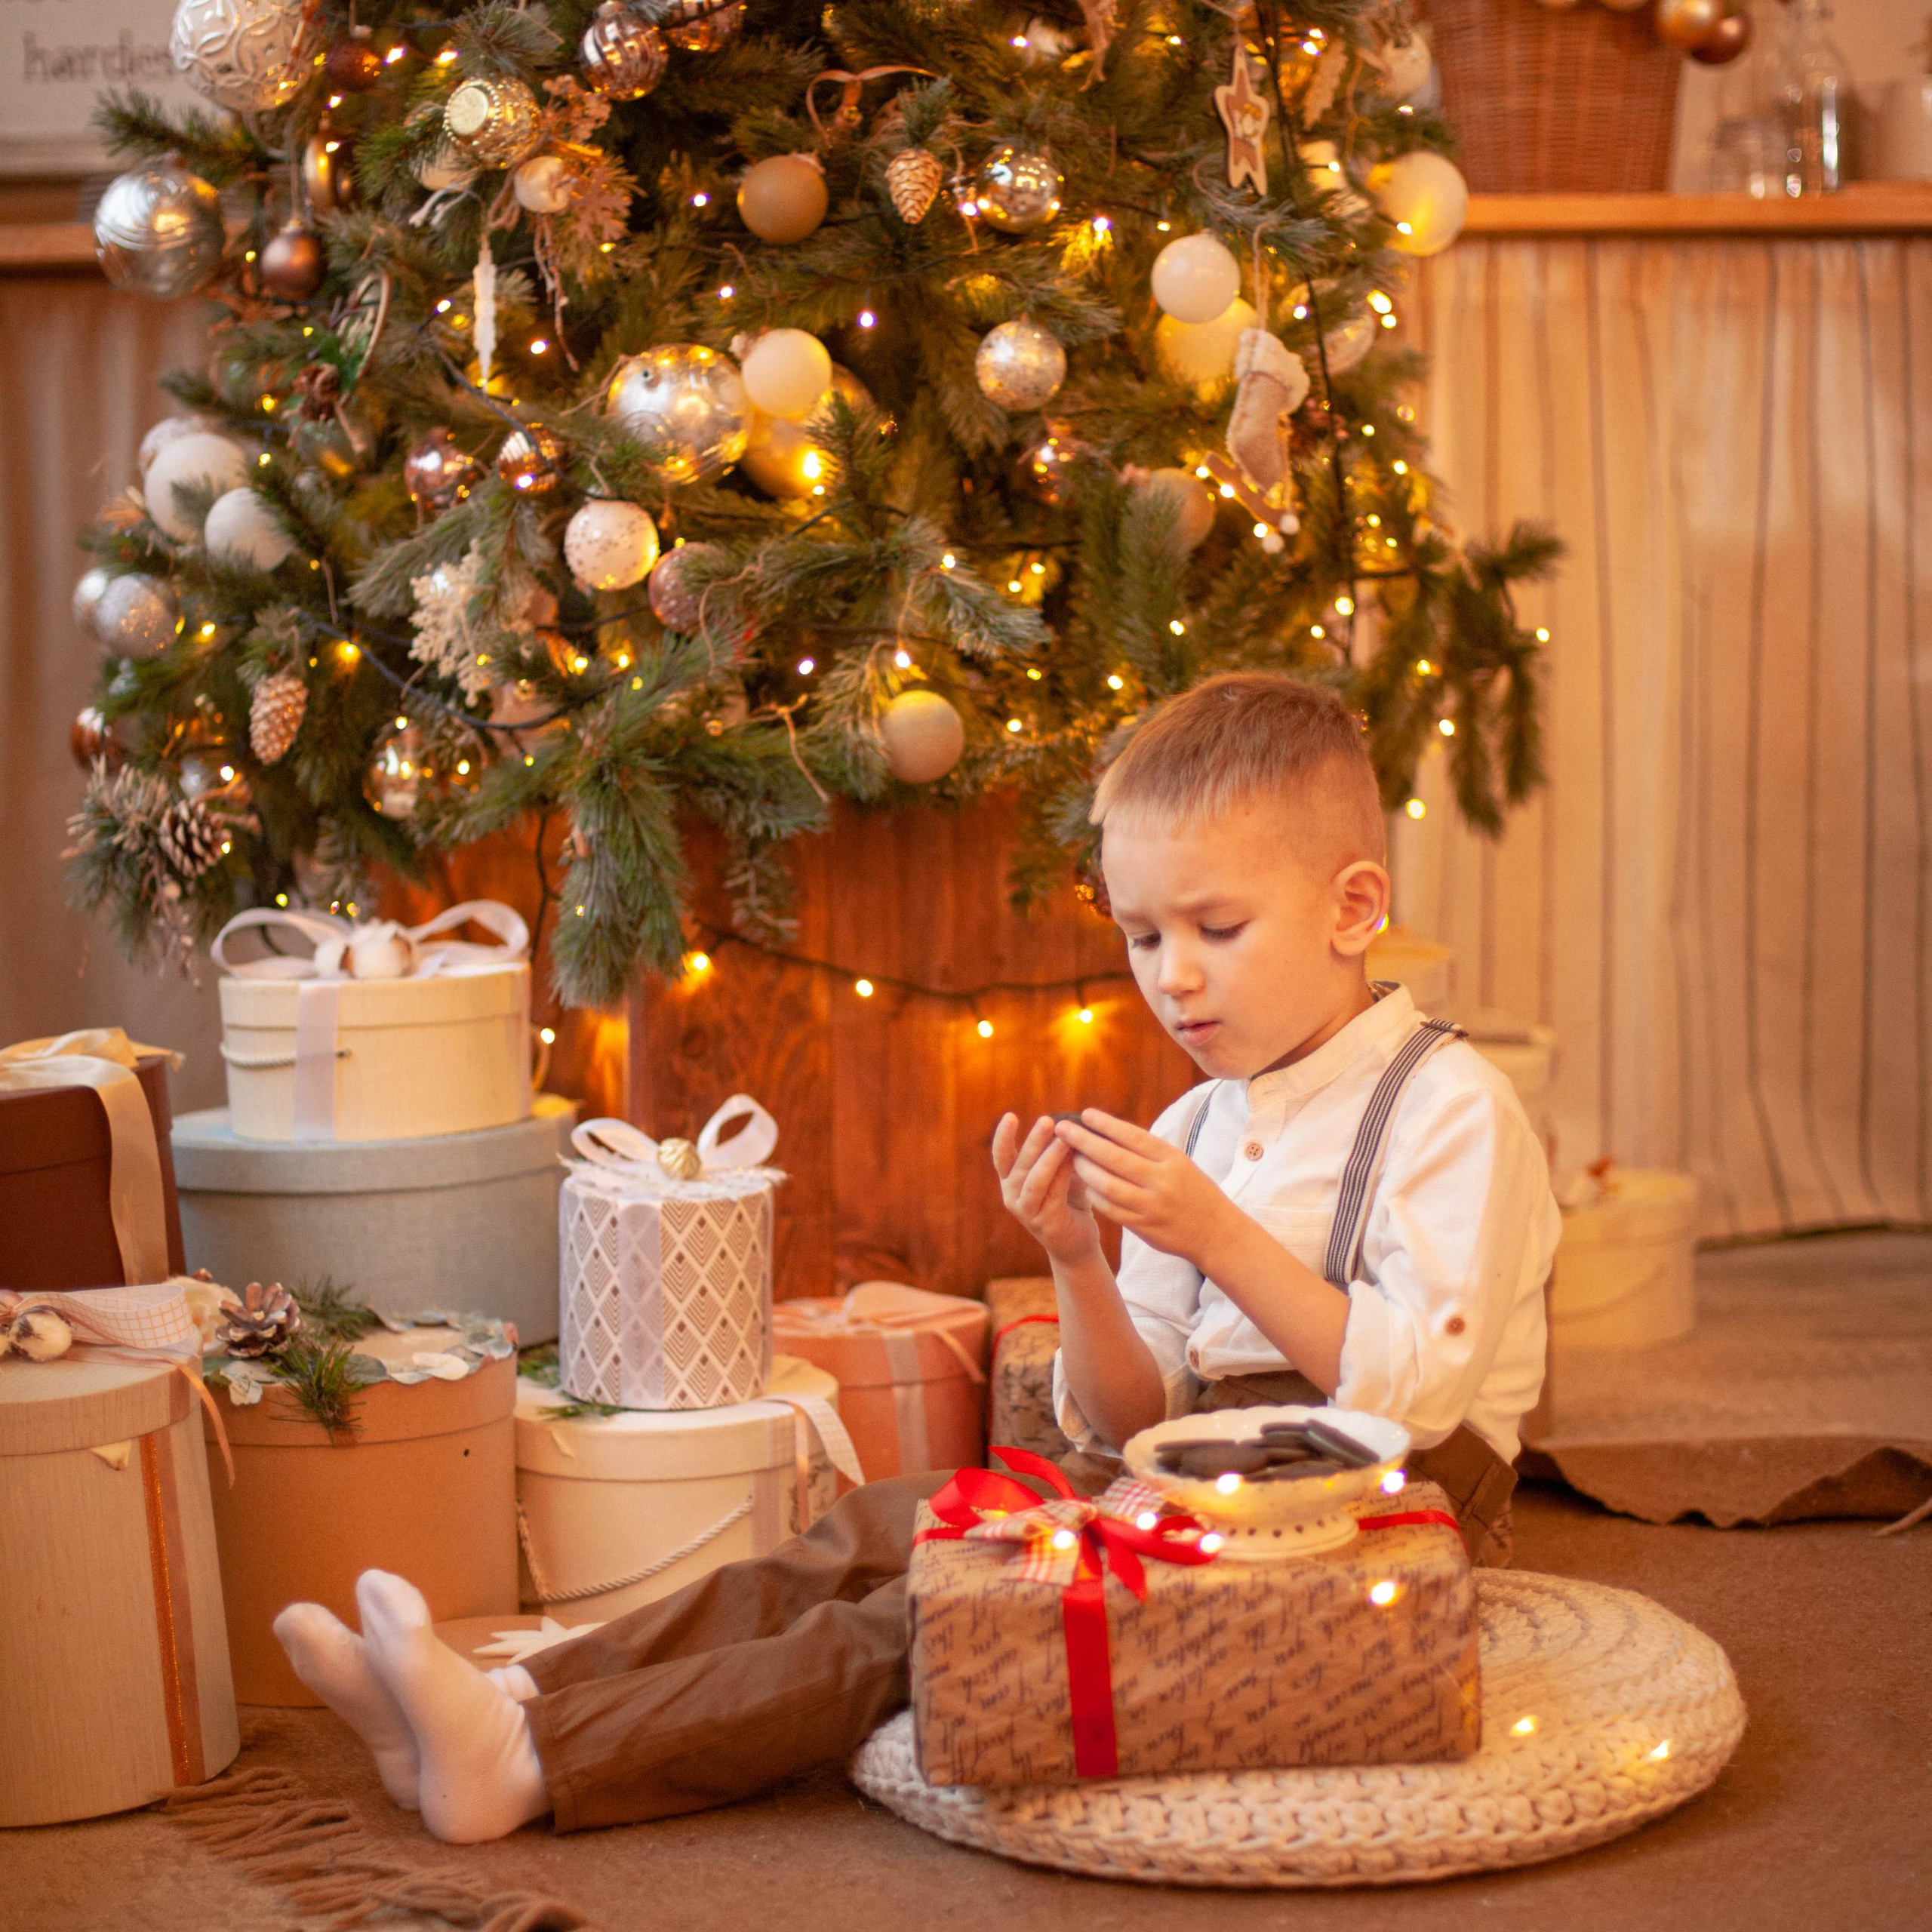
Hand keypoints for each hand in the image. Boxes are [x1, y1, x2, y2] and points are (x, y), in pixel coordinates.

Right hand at [992, 1113, 1101, 1264]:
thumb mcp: (1059, 1173)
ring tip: (1064, 1139)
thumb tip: (1070, 1123)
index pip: (1001, 1157)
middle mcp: (1012, 1195)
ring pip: (1035, 1179)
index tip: (1011, 1116)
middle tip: (1047, 1121)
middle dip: (1034, 1141)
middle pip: (1020, 1164)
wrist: (1076, 1243)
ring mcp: (1026, 1211)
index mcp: (1011, 1181)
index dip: (1003, 1137)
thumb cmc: (1068, 1202)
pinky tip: (1074, 1160)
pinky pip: (1053, 1194)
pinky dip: (1063, 1174)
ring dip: (1050, 1157)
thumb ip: (1058, 1153)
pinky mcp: (1044, 1223)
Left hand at [1055, 1109, 1234, 1264]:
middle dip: (1084, 1142)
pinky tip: (1086, 1186)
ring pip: (1108, 1185)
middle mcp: (1162, 1181)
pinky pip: (1111, 1209)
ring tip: (1072, 1159)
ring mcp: (1152, 1206)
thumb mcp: (1180, 1164)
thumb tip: (1109, 1132)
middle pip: (1114, 1158)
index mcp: (1172, 1160)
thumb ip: (1149, 1152)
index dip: (1106, 1124)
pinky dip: (1095, 1196)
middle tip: (1063, 1130)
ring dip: (1085, 1170)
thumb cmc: (1195, 1192)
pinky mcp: (1145, 1228)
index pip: (1133, 1137)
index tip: (1084, 1114)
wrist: (1216, 1233)